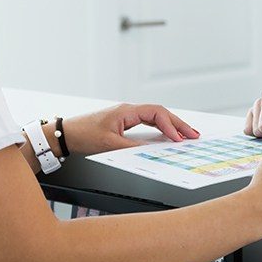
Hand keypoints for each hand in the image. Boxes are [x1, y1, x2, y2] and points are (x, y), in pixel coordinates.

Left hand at [62, 103, 199, 154]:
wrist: (67, 134)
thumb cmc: (84, 135)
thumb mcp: (109, 144)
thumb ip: (132, 148)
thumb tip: (153, 151)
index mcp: (127, 111)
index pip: (156, 113)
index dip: (170, 126)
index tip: (179, 139)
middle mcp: (129, 110)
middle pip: (160, 113)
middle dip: (178, 124)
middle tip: (194, 135)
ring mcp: (127, 116)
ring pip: (155, 117)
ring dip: (171, 126)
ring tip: (186, 135)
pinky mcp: (124, 123)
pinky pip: (148, 123)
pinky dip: (160, 129)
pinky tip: (168, 136)